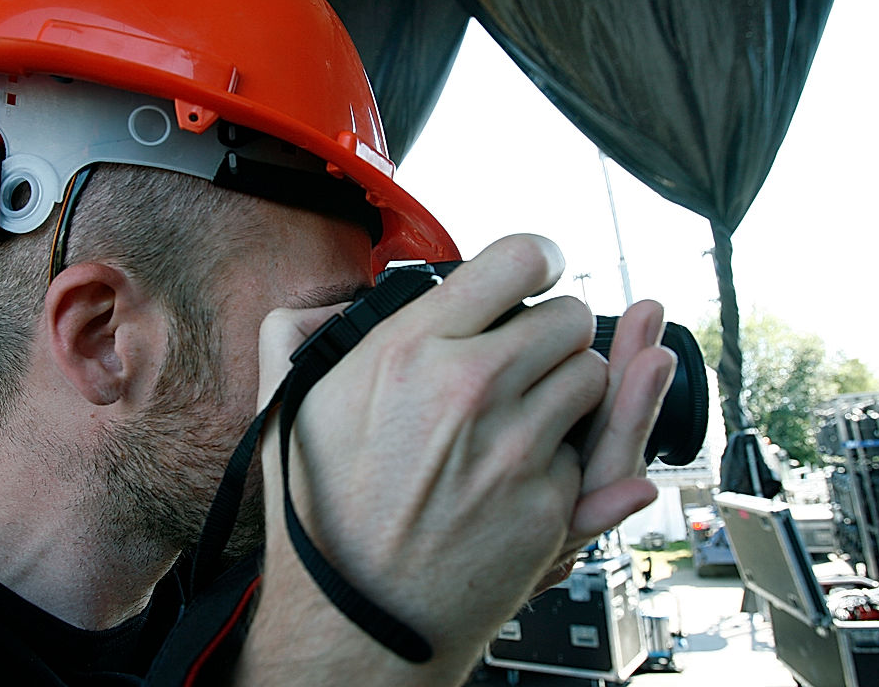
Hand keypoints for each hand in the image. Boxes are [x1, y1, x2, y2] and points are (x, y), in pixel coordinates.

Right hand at [243, 234, 669, 680]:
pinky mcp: (548, 505)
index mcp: (410, 350)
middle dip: (549, 332)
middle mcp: (470, 388)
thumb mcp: (287, 405)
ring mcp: (516, 449)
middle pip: (567, 317)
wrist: (353, 618)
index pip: (519, 259)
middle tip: (526, 356)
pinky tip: (518, 472)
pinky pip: (586, 451)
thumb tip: (331, 306)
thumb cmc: (322, 515)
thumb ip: (296, 333)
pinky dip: (561, 455)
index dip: (537, 260)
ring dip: (565, 388)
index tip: (538, 273)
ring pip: (591, 378)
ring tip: (524, 413)